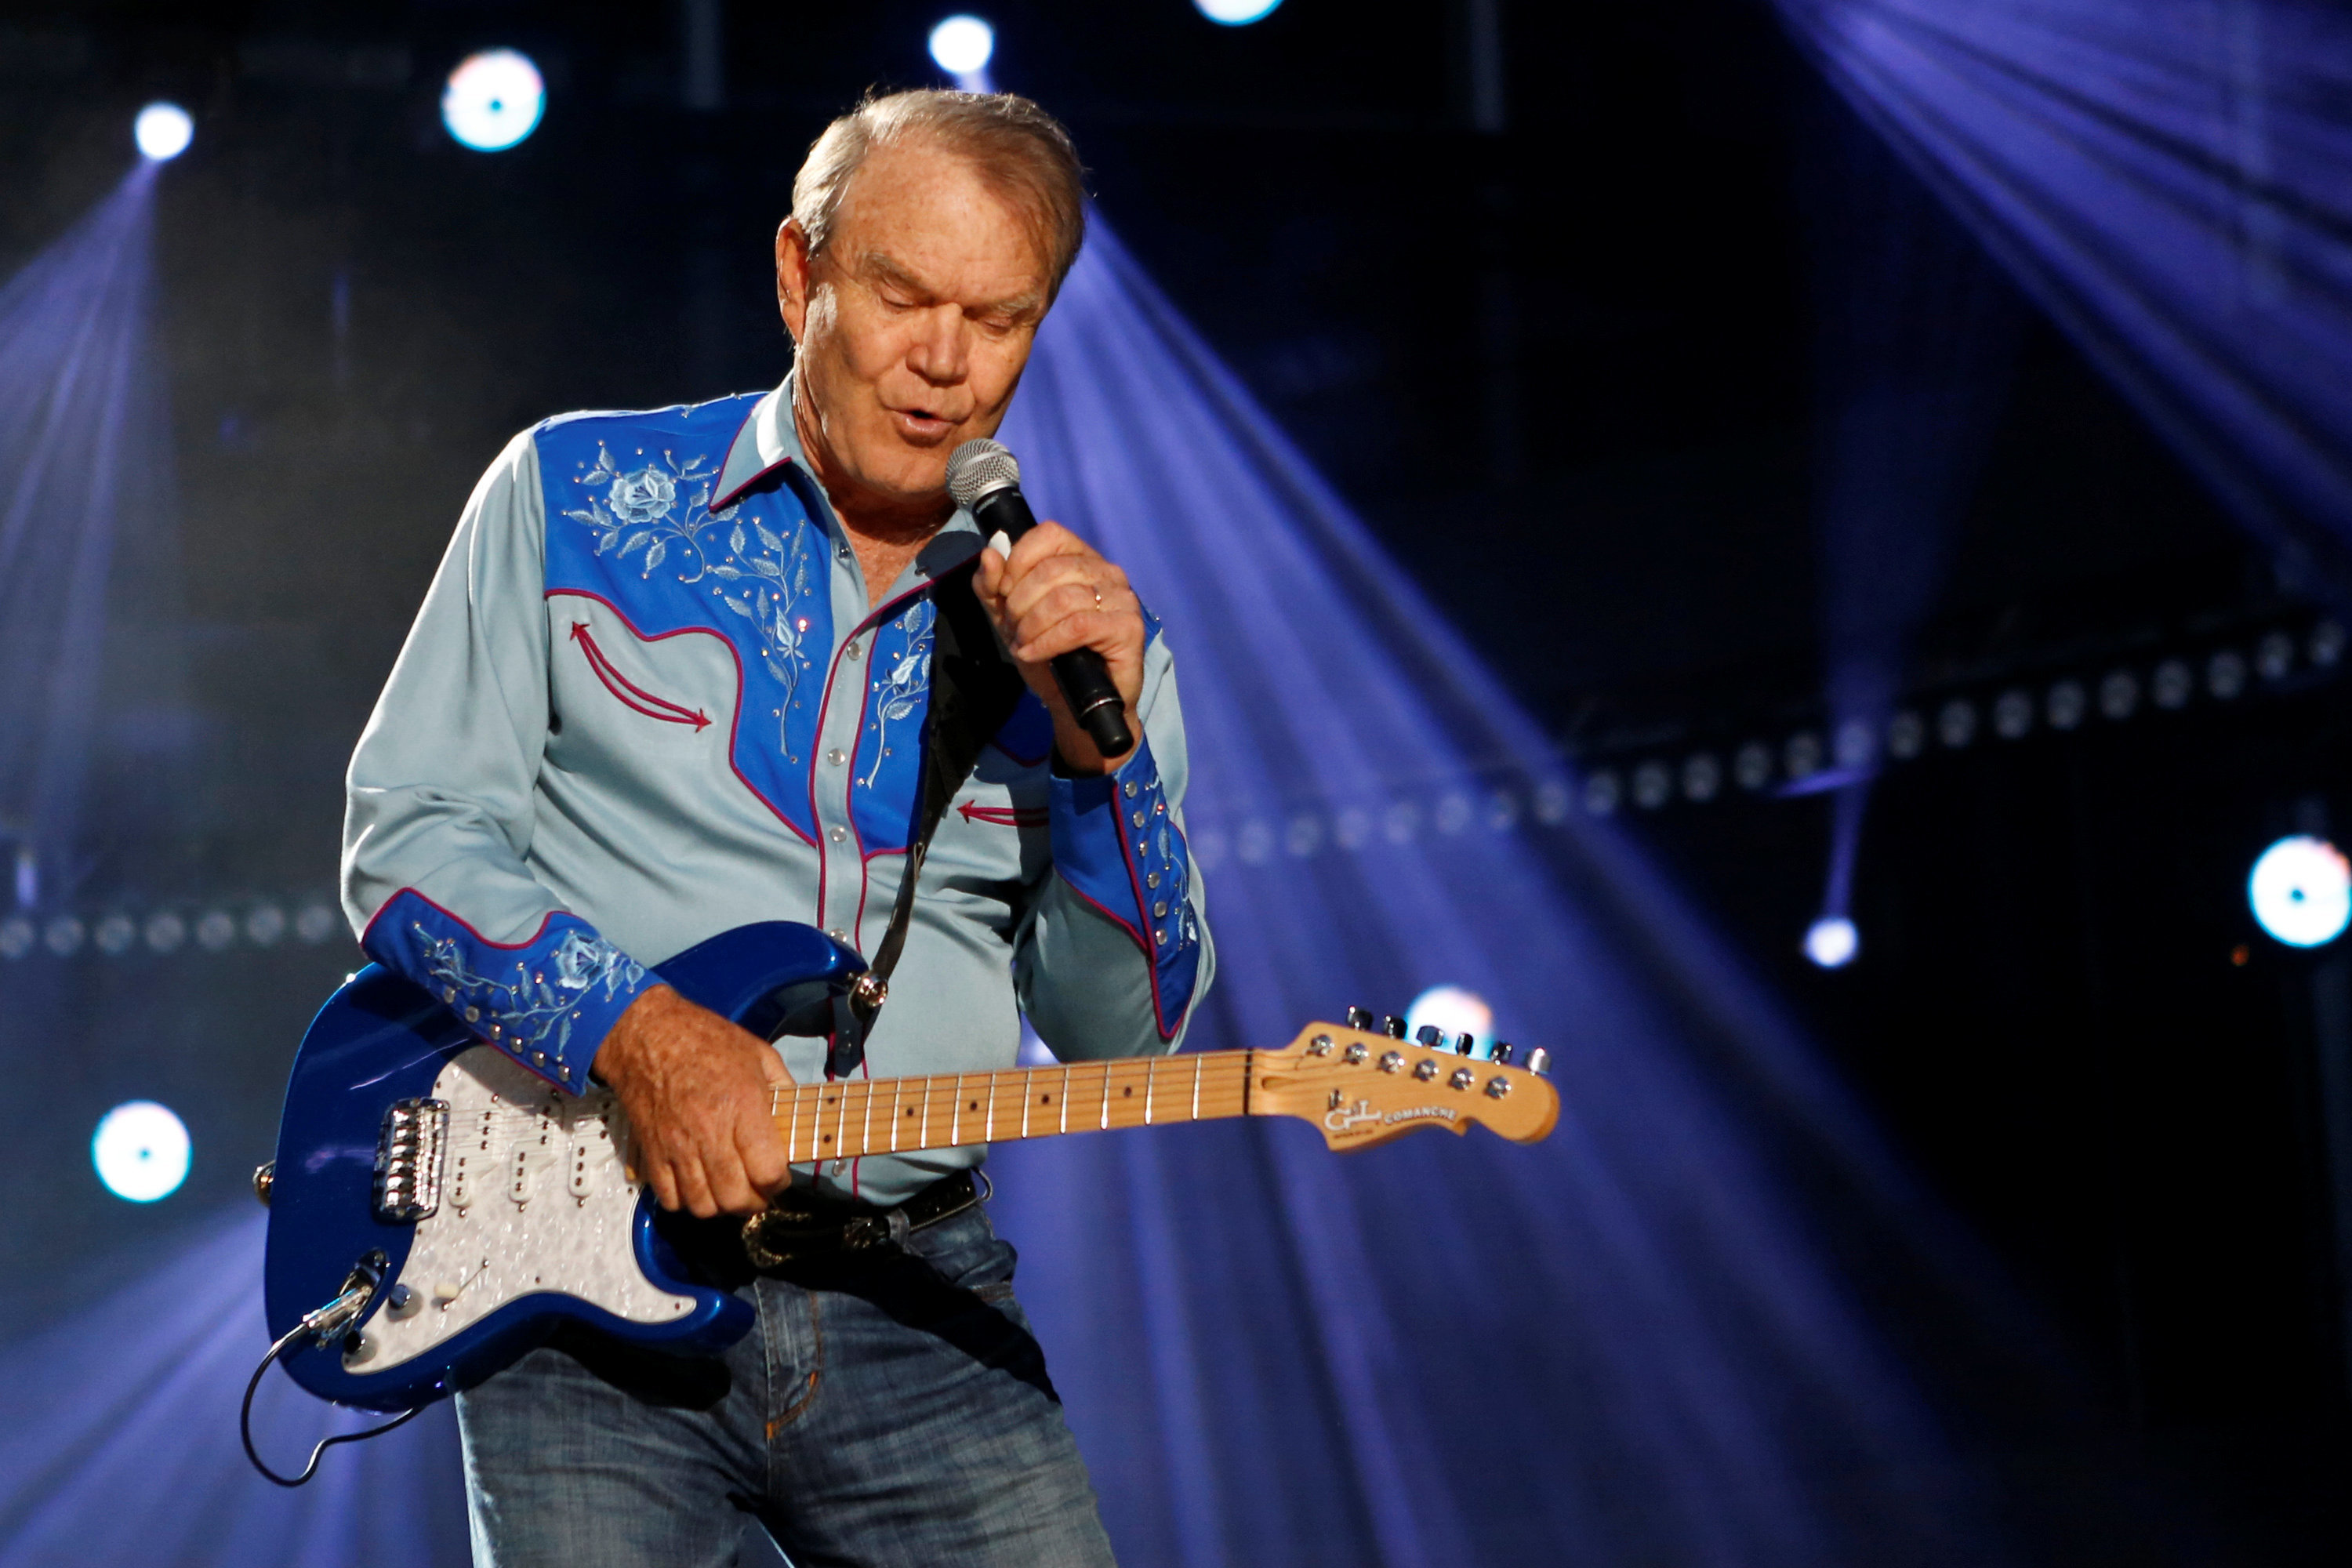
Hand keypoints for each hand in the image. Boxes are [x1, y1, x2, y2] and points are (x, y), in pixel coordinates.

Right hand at [592, 985, 791, 1217]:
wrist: (646, 1033)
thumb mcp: (758, 1052)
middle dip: (754, 1203)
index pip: (767, 1171)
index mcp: (742, 1106)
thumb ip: (783, 1086)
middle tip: (758, 1192)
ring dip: (721, 1207)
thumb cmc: (705, 1039)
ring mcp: (678, 1146)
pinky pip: (669, 1198)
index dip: (779, 1182)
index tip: (779, 1176)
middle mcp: (710, 1132)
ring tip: (728, 1191)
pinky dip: (685, 1201)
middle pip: (735, 1198)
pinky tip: (697, 1185)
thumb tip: (798, 1116)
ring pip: (703, 1206)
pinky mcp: (652, 1152)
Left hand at [973, 520, 1143, 773]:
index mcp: (1082, 558)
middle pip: (1052, 569)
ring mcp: (1122, 598)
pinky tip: (1035, 654)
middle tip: (1014, 629)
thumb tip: (989, 553)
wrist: (1074, 703)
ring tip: (1025, 645)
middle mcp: (1107, 571)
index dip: (1018, 560)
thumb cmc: (1048, 654)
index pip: (1049, 534)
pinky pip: (1078, 626)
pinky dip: (1048, 642)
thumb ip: (993, 587)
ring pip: (1063, 598)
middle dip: (1020, 602)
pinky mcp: (1128, 627)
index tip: (1004, 593)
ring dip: (1031, 626)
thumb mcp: (1009, 618)